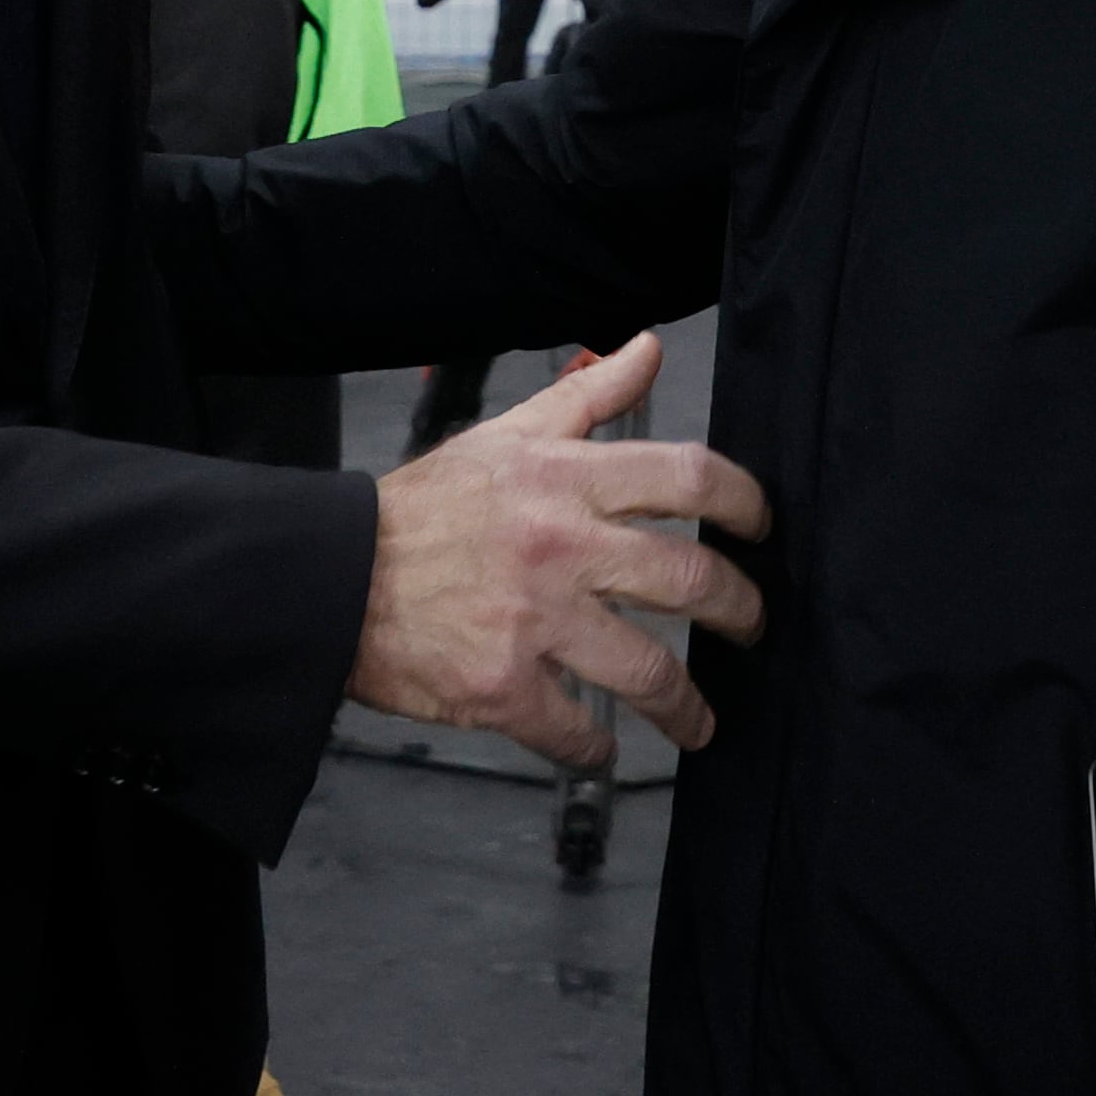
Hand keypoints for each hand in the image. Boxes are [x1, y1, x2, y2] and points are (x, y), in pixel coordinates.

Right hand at [348, 331, 770, 770]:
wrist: (335, 576)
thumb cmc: (423, 509)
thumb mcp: (505, 435)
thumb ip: (587, 396)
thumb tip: (646, 348)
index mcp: (564, 480)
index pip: (687, 477)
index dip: (744, 503)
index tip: (761, 527)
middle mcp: (560, 546)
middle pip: (689, 580)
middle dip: (740, 612)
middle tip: (751, 627)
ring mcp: (533, 621)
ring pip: (649, 671)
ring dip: (687, 706)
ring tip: (698, 721)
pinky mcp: (502, 687)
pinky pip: (575, 729)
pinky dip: (596, 746)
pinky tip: (603, 744)